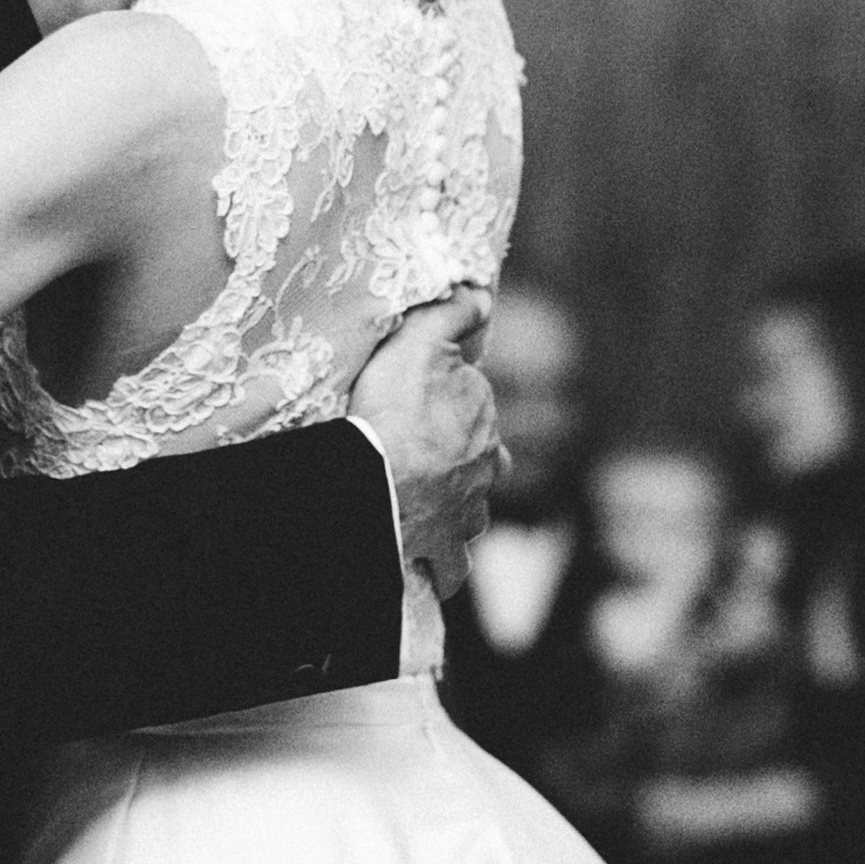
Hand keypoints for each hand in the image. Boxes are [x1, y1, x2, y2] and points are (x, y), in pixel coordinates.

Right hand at [347, 289, 503, 601]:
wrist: (378, 481)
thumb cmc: (395, 412)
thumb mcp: (419, 342)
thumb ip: (451, 314)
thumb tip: (481, 295)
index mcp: (482, 418)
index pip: (476, 407)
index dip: (451, 403)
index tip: (426, 403)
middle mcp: (485, 468)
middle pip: (483, 464)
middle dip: (467, 463)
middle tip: (431, 460)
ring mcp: (468, 512)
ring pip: (476, 515)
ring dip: (462, 513)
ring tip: (437, 510)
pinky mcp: (444, 547)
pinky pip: (452, 566)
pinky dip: (447, 568)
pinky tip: (436, 569)